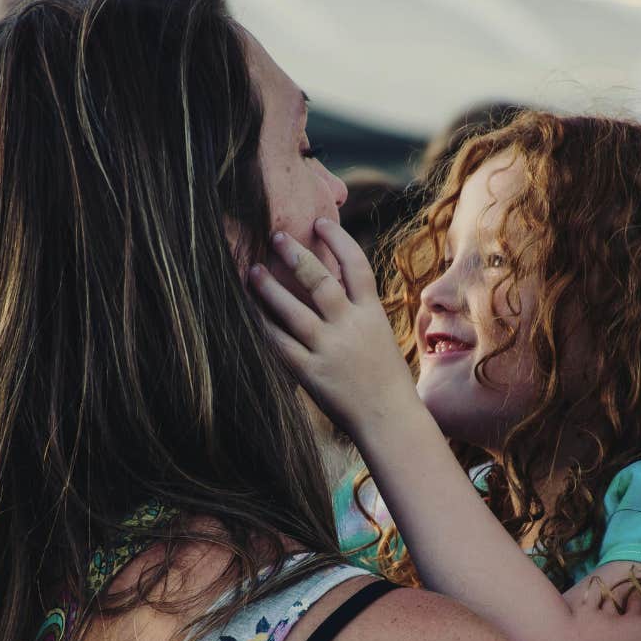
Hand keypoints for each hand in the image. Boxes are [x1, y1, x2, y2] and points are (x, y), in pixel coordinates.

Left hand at [248, 218, 421, 437]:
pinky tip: (249, 313)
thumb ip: (358, 311)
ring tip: (253, 271)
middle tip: (275, 235)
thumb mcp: (379, 336)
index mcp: (372, 314)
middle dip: (296, 255)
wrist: (390, 420)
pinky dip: (264, 327)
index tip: (319, 221)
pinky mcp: (312, 373)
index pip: (356, 266)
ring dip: (270, 288)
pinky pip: (281, 345)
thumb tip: (335, 281)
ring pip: (294, 311)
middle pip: (321, 281)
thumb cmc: (385, 378)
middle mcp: (351, 327)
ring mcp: (330, 350)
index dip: (338, 239)